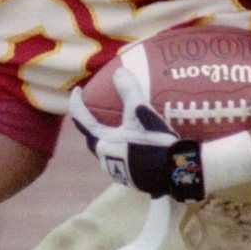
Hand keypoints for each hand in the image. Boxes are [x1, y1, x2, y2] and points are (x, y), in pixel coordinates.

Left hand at [65, 68, 204, 199]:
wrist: (174, 173)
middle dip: (93, 124)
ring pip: (109, 150)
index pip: (81, 121)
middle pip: (94, 137)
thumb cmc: (152, 143)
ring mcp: (119, 173)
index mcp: (102, 144)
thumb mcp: (141, 113)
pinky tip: (137, 142)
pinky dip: (124, 147)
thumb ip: (129, 91)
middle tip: (99, 110)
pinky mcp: (133, 179)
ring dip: (110, 137)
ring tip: (119, 126)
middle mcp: (105, 160)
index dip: (76, 103)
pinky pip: (123, 158)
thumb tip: (119, 71)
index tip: (78, 91)